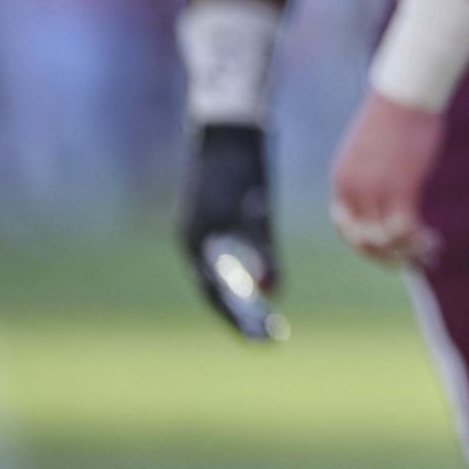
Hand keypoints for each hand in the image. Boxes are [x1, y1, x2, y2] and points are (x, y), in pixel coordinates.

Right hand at [178, 123, 278, 327]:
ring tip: (267, 318)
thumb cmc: (242, 169)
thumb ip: (264, 252)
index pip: (215, 296)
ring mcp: (202, 229)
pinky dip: (242, 275)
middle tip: (267, 337)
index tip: (260, 341)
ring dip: (242, 297)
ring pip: (220, 274)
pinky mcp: (214, 217)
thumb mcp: (257, 213)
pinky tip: (262, 282)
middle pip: (216, 289)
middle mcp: (194, 241)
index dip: (237, 320)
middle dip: (240, 315)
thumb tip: (274, 293)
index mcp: (197, 244)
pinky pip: (225, 258)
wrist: (230, 127)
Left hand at [328, 92, 444, 265]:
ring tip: (430, 251)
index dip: (367, 246)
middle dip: (388, 257)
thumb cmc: (397, 113)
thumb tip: (388, 188)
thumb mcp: (374, 150)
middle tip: (413, 260)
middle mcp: (352, 189)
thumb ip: (374, 175)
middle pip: (362, 242)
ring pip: (385, 240)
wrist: (407, 92)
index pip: (345, 228)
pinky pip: (405, 229)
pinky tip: (435, 242)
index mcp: (342, 180)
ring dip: (408, 253)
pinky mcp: (400, 187)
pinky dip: (419, 242)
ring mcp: (374, 189)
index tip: (392, 249)